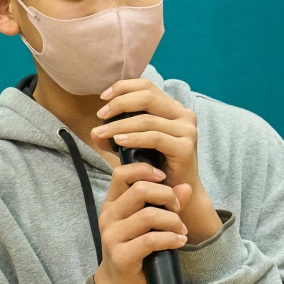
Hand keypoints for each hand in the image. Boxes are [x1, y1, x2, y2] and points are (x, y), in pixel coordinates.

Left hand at [91, 79, 222, 245]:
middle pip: (147, 96)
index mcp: (173, 108)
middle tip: (100, 116)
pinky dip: (134, 137)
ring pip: (147, 119)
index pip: (146, 86)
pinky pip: (154, 137)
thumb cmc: (154, 169)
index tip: (102, 98)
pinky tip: (118, 141)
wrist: (176, 197)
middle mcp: (184, 114)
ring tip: (102, 133)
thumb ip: (117, 134)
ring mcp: (187, 130)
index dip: (123, 87)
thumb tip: (96, 129)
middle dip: (119, 103)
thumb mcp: (132, 146)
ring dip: (120, 125)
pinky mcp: (185, 147)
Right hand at [94, 163, 189, 283]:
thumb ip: (165, 204)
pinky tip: (179, 241)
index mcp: (112, 203)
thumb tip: (186, 186)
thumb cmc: (135, 250)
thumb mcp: (148, 224)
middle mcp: (108, 216)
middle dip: (167, 196)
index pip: (121, 173)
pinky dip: (171, 238)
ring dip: (173, 221)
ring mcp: (112, 236)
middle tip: (178, 208)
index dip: (145, 170)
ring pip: (148, 215)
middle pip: (139, 190)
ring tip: (181, 230)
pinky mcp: (120, 255)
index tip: (165, 178)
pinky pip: (151, 240)